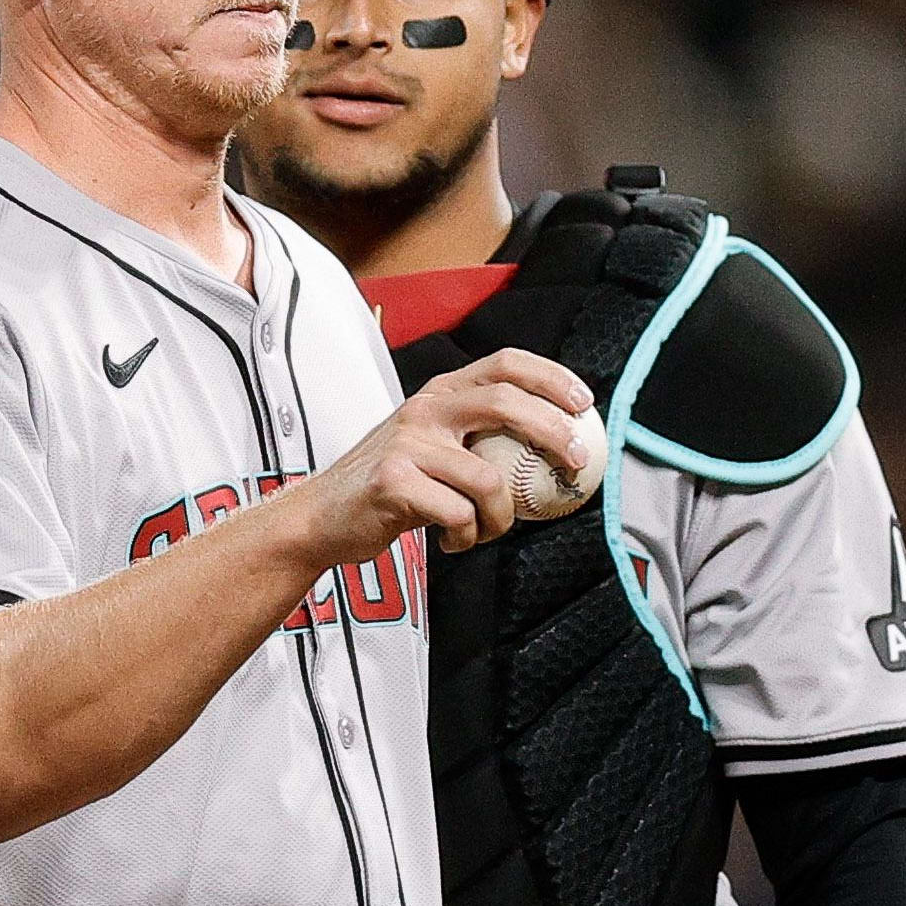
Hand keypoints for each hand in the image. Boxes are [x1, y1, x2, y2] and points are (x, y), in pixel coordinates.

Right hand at [279, 349, 594, 564]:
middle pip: (505, 402)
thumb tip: (551, 448)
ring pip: (488, 479)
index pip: (505, 364)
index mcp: (440, 392)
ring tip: (488, 531)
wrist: (322, 517)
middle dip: (551, 431)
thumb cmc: (389, 486)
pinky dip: (467, 537)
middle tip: (573, 464)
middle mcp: (425, 408)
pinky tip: (452, 541)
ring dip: (502, 517)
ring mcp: (408, 444)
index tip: (584, 404)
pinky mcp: (394, 482)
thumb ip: (477, 437)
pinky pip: (459, 515)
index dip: (551, 378)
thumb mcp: (431, 445)